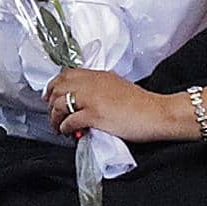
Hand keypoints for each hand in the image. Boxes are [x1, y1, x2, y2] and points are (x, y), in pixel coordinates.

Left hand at [46, 67, 187, 141]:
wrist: (157, 113)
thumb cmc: (142, 103)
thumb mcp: (117, 86)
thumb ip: (99, 88)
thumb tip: (86, 99)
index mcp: (97, 75)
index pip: (66, 74)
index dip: (54, 85)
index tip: (50, 94)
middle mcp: (91, 83)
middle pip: (59, 87)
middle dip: (50, 101)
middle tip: (50, 113)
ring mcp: (91, 99)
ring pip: (60, 104)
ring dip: (54, 117)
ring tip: (57, 127)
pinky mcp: (94, 115)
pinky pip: (70, 120)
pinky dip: (64, 127)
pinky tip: (66, 132)